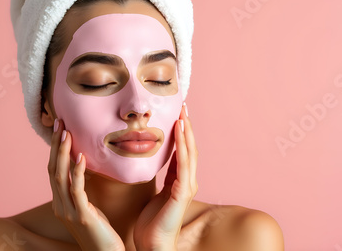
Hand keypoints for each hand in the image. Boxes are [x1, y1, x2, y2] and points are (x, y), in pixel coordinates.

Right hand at [48, 119, 124, 250]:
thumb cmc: (101, 232)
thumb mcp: (88, 207)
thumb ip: (81, 190)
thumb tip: (82, 168)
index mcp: (60, 202)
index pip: (53, 170)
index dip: (55, 149)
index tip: (60, 129)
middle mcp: (60, 206)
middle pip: (53, 170)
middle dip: (56, 145)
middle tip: (60, 123)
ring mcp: (69, 211)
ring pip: (60, 177)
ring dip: (63, 153)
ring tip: (67, 134)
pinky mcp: (82, 216)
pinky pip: (77, 190)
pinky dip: (77, 172)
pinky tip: (81, 157)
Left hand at [133, 103, 197, 250]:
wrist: (153, 244)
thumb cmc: (152, 222)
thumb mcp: (156, 192)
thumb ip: (161, 177)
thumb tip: (155, 161)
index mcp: (180, 180)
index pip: (183, 151)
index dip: (181, 132)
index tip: (177, 114)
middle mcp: (187, 181)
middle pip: (189, 147)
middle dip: (186, 126)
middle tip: (183, 106)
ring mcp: (187, 186)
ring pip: (189, 152)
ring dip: (186, 130)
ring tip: (183, 112)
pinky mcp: (182, 191)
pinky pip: (183, 163)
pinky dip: (182, 144)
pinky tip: (179, 129)